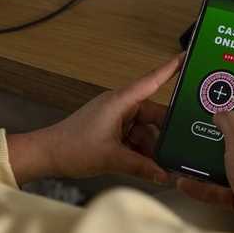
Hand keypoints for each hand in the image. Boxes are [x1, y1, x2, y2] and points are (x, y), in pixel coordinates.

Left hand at [7, 54, 181, 184]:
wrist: (46, 154)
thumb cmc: (73, 148)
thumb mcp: (111, 158)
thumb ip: (140, 166)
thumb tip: (164, 175)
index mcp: (120, 101)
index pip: (151, 81)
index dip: (170, 69)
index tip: (187, 57)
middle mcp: (120, 106)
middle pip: (153, 114)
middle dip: (165, 132)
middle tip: (183, 146)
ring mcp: (116, 119)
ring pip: (145, 130)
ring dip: (151, 147)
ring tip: (162, 166)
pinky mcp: (111, 131)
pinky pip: (134, 138)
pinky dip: (140, 151)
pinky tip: (147, 167)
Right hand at [176, 108, 233, 232]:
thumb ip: (229, 122)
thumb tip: (222, 113)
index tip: (229, 105)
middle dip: (224, 136)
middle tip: (206, 129)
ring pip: (232, 165)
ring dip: (212, 163)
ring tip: (192, 155)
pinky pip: (224, 188)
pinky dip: (206, 187)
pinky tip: (186, 183)